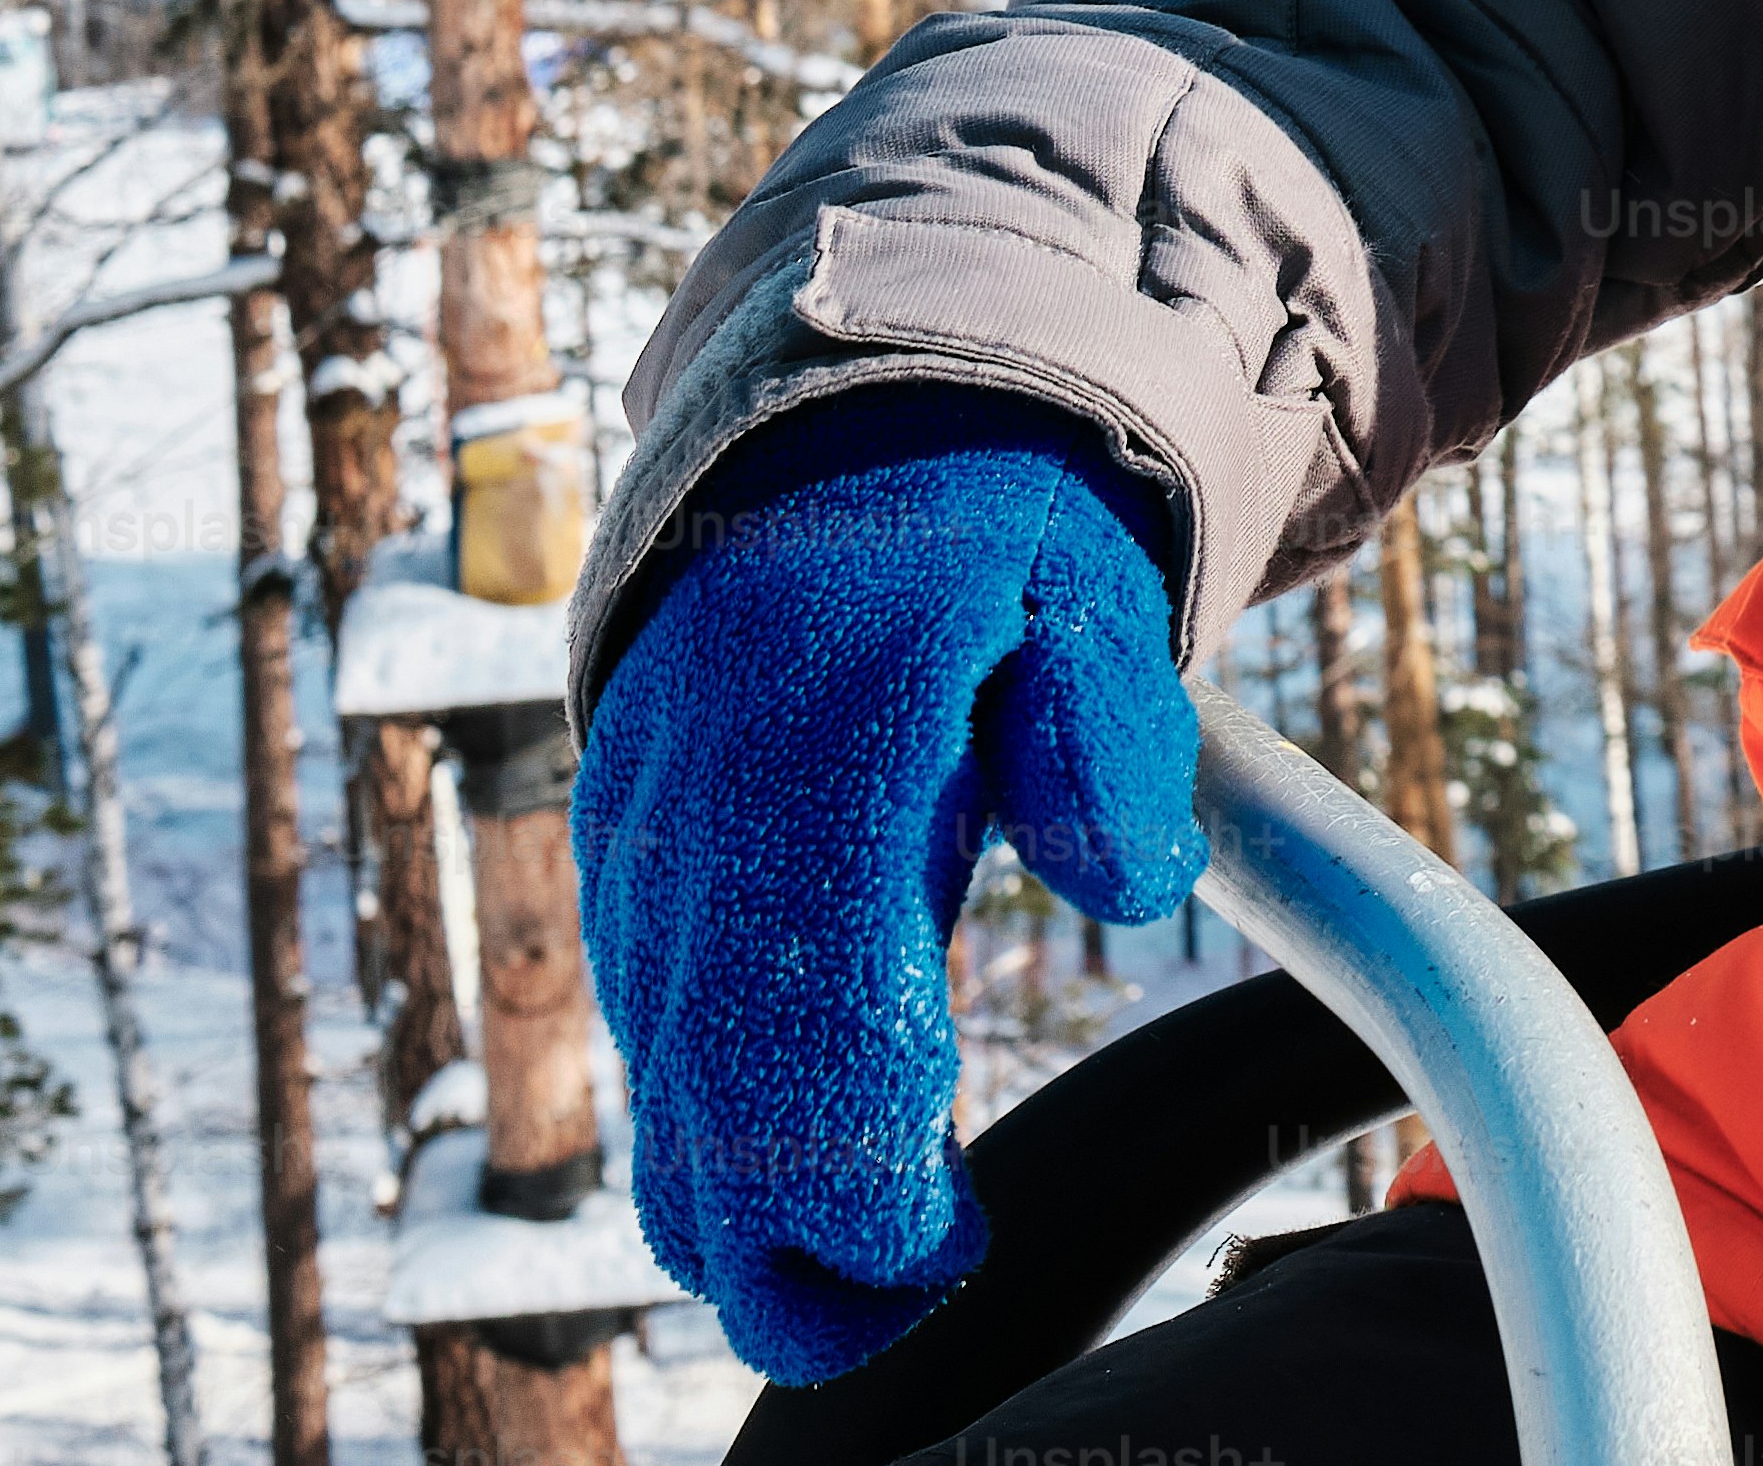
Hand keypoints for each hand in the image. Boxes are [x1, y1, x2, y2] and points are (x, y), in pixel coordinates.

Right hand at [571, 385, 1206, 1382]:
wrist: (831, 455)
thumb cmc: (991, 546)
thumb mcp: (1087, 603)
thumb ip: (1111, 739)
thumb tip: (1135, 880)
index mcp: (820, 752)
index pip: (812, 1016)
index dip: (862, 1164)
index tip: (948, 1241)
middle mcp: (700, 819)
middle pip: (709, 1092)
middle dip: (788, 1243)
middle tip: (902, 1306)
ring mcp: (644, 854)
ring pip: (658, 1086)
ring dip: (744, 1211)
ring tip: (867, 1280)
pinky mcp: (627, 879)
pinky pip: (653, 1041)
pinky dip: (717, 1133)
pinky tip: (816, 1172)